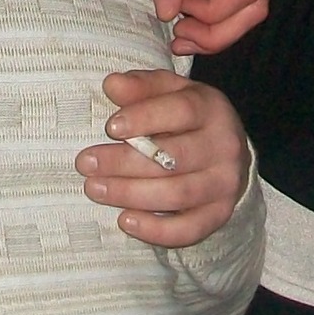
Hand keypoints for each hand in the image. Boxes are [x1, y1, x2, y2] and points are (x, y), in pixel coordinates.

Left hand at [74, 69, 249, 246]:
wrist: (228, 153)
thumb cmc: (187, 118)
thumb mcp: (169, 92)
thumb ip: (141, 86)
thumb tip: (111, 84)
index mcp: (212, 108)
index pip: (181, 111)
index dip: (144, 118)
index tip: (110, 127)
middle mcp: (224, 146)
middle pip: (173, 158)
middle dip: (124, 162)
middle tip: (86, 163)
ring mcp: (224, 183)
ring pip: (177, 194)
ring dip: (131, 194)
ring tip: (95, 189)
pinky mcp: (219, 214)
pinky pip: (188, 229)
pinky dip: (155, 229)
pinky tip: (125, 220)